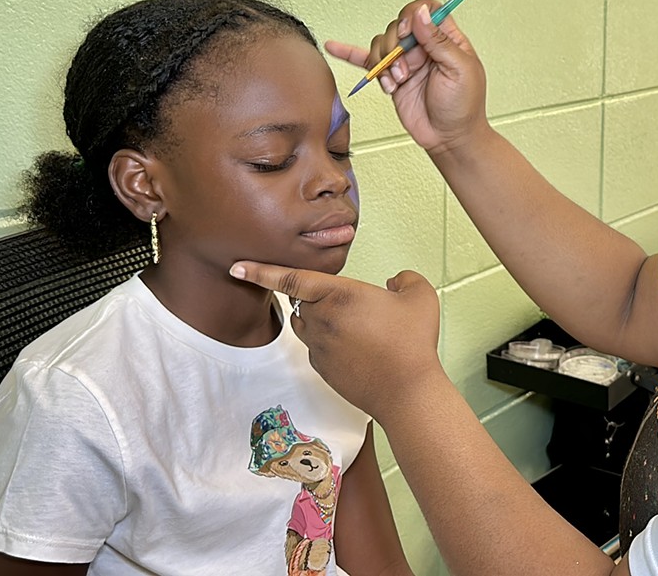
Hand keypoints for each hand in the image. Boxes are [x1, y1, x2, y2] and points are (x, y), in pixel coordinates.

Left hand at [228, 261, 442, 418]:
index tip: (237, 267)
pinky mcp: (322, 368)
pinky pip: (316, 347)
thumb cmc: (412, 342)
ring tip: (354, 326)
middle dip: (315, 297)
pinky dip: (330, 342)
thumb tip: (393, 282)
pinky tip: (359, 348)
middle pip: (301, 301)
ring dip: (319, 319)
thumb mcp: (420, 296)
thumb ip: (405, 279)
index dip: (260, 271)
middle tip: (348, 303)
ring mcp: (318, 347)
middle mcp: (321, 320)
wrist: (406, 391)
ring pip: (305, 325)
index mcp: (338, 295)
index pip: (289, 278)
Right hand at [326, 0, 488, 156]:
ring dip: (384, 63)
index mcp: (447, 39)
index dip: (413, 16)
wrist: (449, 137)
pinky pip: (368, 60)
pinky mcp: (392, 77)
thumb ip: (440, 41)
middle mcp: (424, 47)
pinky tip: (335, 47)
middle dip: (395, 47)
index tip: (409, 33)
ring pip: (382, 44)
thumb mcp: (460, 70)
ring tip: (396, 81)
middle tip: (404, 69)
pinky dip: (350, 53)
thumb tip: (422, 14)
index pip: (426, 10)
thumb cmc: (463, 106)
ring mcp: (407, 61)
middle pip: (398, 26)